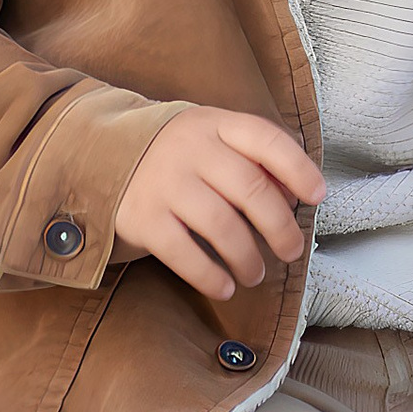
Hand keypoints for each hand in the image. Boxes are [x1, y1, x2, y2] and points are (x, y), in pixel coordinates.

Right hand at [114, 109, 324, 301]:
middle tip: (292, 251)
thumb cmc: (172, 155)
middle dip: (280, 227)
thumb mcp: (207, 140)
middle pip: (250, 188)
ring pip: (222, 225)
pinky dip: (210, 276)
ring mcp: (163, 183)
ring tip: (255, 274)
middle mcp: (189, 148)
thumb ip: (248, 160)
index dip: (298, 168)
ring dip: (247, 257)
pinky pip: (184, 254)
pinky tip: (225, 287)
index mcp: (213, 124)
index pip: (265, 139)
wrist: (94, 155)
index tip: (318, 196)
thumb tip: (292, 197)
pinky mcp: (140, 218)